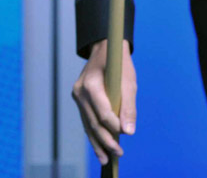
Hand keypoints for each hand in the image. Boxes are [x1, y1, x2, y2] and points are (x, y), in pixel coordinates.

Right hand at [72, 38, 136, 165]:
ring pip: (87, 124)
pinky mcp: (79, 100)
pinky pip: (86, 120)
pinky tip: (100, 148)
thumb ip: (129, 106)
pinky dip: (93, 134)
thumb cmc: (119, 63)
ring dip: (97, 143)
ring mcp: (77, 96)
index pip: (102, 113)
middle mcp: (80, 92)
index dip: (114, 127)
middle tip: (119, 154)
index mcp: (91, 84)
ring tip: (107, 159)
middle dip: (106, 140)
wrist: (105, 48)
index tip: (126, 134)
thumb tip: (129, 132)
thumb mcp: (129, 81)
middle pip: (93, 122)